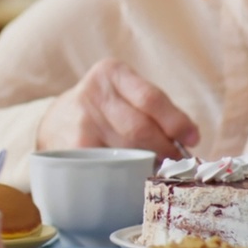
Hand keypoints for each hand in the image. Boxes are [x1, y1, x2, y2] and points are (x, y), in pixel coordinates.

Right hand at [37, 58, 199, 158]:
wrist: (55, 122)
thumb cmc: (104, 110)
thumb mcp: (124, 95)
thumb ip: (156, 111)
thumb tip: (190, 140)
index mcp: (112, 73)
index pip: (150, 98)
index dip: (176, 121)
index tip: (192, 139)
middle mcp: (93, 94)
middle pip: (141, 128)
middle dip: (165, 148)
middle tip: (176, 161)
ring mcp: (81, 122)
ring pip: (128, 150)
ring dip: (149, 163)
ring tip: (155, 167)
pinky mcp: (74, 148)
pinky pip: (111, 165)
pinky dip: (128, 173)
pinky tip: (132, 174)